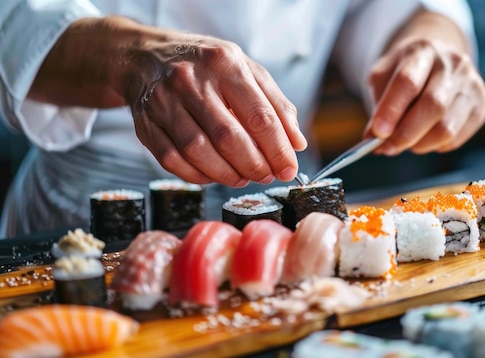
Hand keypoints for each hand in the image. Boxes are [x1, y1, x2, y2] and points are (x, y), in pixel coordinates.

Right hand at [127, 31, 306, 185]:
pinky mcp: (146, 124)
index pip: (259, 116)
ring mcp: (164, 103)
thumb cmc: (205, 65)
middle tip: (266, 175)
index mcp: (224, 64)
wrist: (147, 56)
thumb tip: (297, 143)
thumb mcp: (246, 69)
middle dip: (254, 165)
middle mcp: (191, 81)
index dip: (278, 149)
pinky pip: (172, 160)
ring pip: (199, 151)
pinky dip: (198, 175)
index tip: (288, 168)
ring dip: (227, 174)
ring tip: (243, 177)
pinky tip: (214, 174)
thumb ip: (275, 104)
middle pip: (229, 138)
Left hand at [366, 36, 484, 155]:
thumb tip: (372, 139)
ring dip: (419, 144)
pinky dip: (435, 146)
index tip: (376, 134)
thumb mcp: (383, 78)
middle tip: (386, 148)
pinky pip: (456, 138)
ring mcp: (473, 83)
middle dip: (405, 134)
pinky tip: (425, 137)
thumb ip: (377, 106)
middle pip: (432, 106)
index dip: (391, 111)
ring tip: (405, 142)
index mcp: (423, 51)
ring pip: (446, 128)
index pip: (407, 82)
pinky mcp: (483, 104)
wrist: (437, 59)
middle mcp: (453, 63)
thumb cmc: (405, 72)